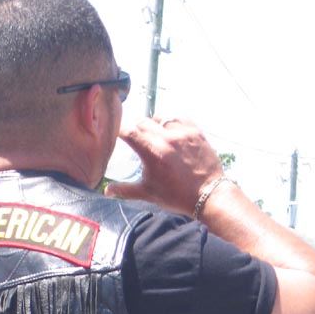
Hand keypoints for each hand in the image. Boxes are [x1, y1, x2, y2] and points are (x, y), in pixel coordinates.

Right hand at [105, 117, 224, 214]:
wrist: (208, 195)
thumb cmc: (176, 196)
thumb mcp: (148, 194)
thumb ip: (125, 190)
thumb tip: (106, 191)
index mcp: (152, 153)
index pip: (129, 131)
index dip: (120, 131)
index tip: (117, 134)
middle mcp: (167, 138)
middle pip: (143, 122)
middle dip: (136, 129)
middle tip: (135, 139)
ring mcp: (182, 132)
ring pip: (160, 117)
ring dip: (153, 124)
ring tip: (153, 135)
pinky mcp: (195, 131)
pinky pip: (178, 117)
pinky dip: (170, 122)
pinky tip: (169, 132)